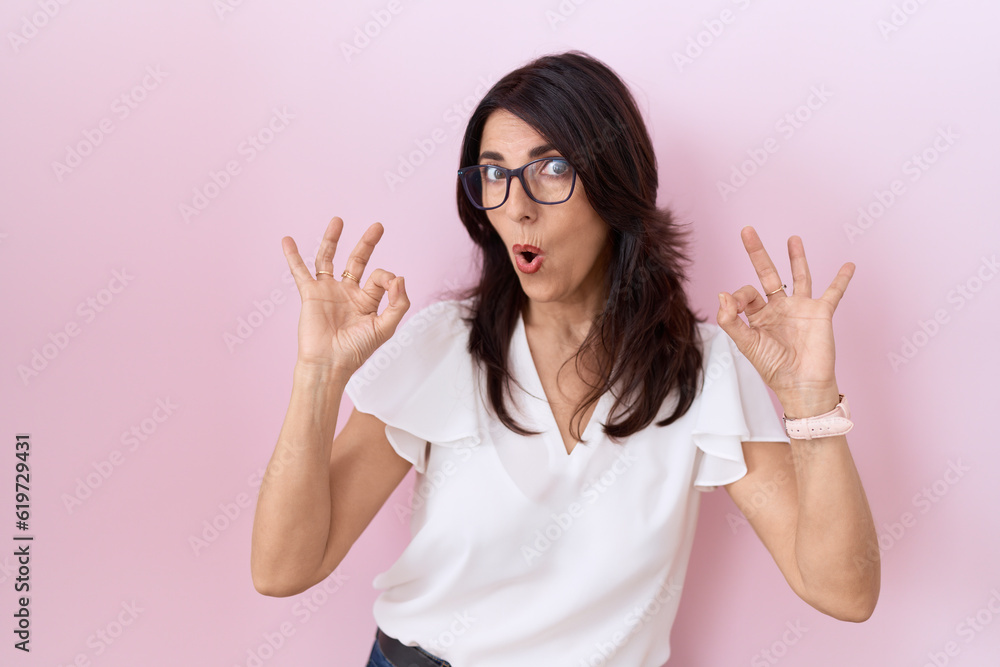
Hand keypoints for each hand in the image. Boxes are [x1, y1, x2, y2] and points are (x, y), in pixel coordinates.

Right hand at [282, 217, 409, 372]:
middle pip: (358, 261)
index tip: (389, 286)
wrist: (329, 364)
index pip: (380, 277)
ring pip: (329, 259)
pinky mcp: (310, 294)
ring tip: (338, 220)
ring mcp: (328, 291)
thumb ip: (397, 303)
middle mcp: (348, 293)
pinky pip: (300, 271)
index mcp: (368, 301)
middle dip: (368, 243)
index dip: (387, 278)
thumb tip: (399, 276)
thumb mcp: (385, 327)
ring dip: (333, 239)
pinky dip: (293, 256)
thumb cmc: (356, 351)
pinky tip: (288, 240)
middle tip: (378, 226)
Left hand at [716, 226, 853, 416]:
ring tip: (793, 238)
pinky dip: (841, 279)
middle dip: (757, 252)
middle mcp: (778, 308)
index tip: (736, 306)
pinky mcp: (821, 312)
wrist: (802, 385)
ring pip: (798, 276)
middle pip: (767, 273)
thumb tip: (721, 295)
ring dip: (795, 257)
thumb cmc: (773, 369)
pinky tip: (848, 266)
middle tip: (747, 230)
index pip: (745, 292)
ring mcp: (800, 308)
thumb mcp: (746, 344)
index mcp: (758, 315)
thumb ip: (731, 320)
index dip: (738, 295)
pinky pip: (833, 292)